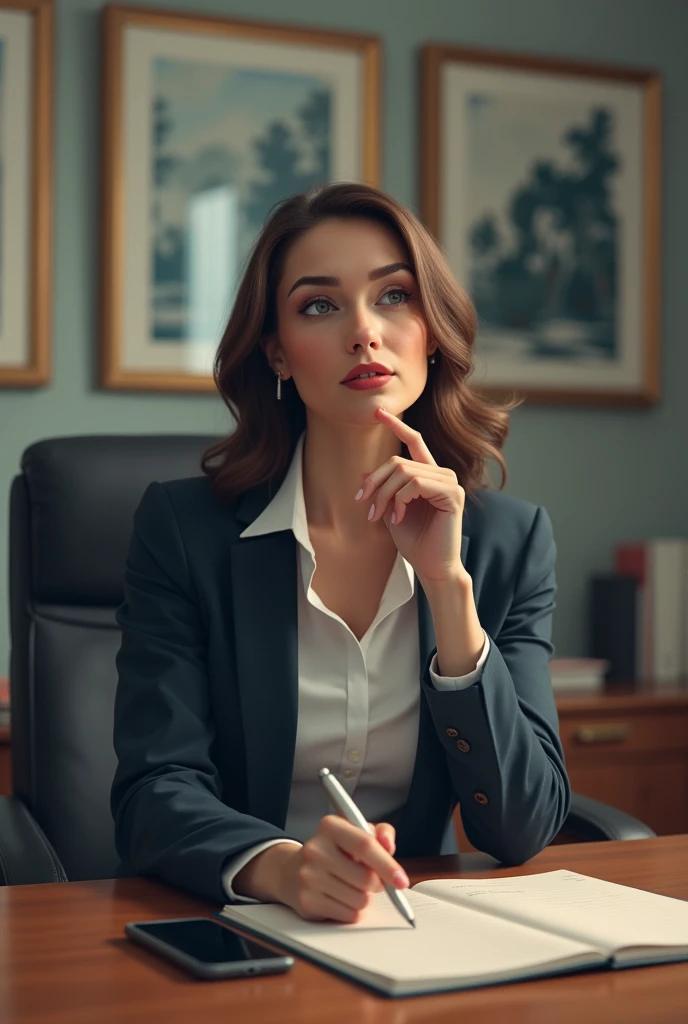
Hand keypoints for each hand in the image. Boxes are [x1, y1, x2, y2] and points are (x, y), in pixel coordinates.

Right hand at [278, 816, 405, 923]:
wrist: (291, 871)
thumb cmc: (334, 851)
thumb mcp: (355, 833)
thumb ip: (380, 834)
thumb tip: (389, 845)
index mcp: (330, 826)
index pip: (365, 845)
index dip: (387, 864)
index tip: (402, 880)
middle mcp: (316, 849)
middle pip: (366, 878)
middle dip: (376, 884)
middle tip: (369, 879)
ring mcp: (309, 876)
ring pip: (360, 900)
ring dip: (365, 898)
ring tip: (352, 887)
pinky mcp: (307, 901)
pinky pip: (349, 915)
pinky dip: (353, 911)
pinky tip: (341, 898)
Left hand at [357, 407, 466, 583]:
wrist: (431, 567)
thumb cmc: (414, 541)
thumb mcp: (390, 513)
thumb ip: (382, 491)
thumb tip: (364, 473)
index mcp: (427, 475)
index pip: (413, 442)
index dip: (396, 426)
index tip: (378, 412)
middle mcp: (441, 474)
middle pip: (398, 461)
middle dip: (375, 482)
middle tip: (363, 504)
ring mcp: (449, 483)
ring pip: (404, 472)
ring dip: (385, 494)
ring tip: (380, 516)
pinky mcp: (452, 495)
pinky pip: (416, 484)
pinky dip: (400, 500)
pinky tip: (399, 517)